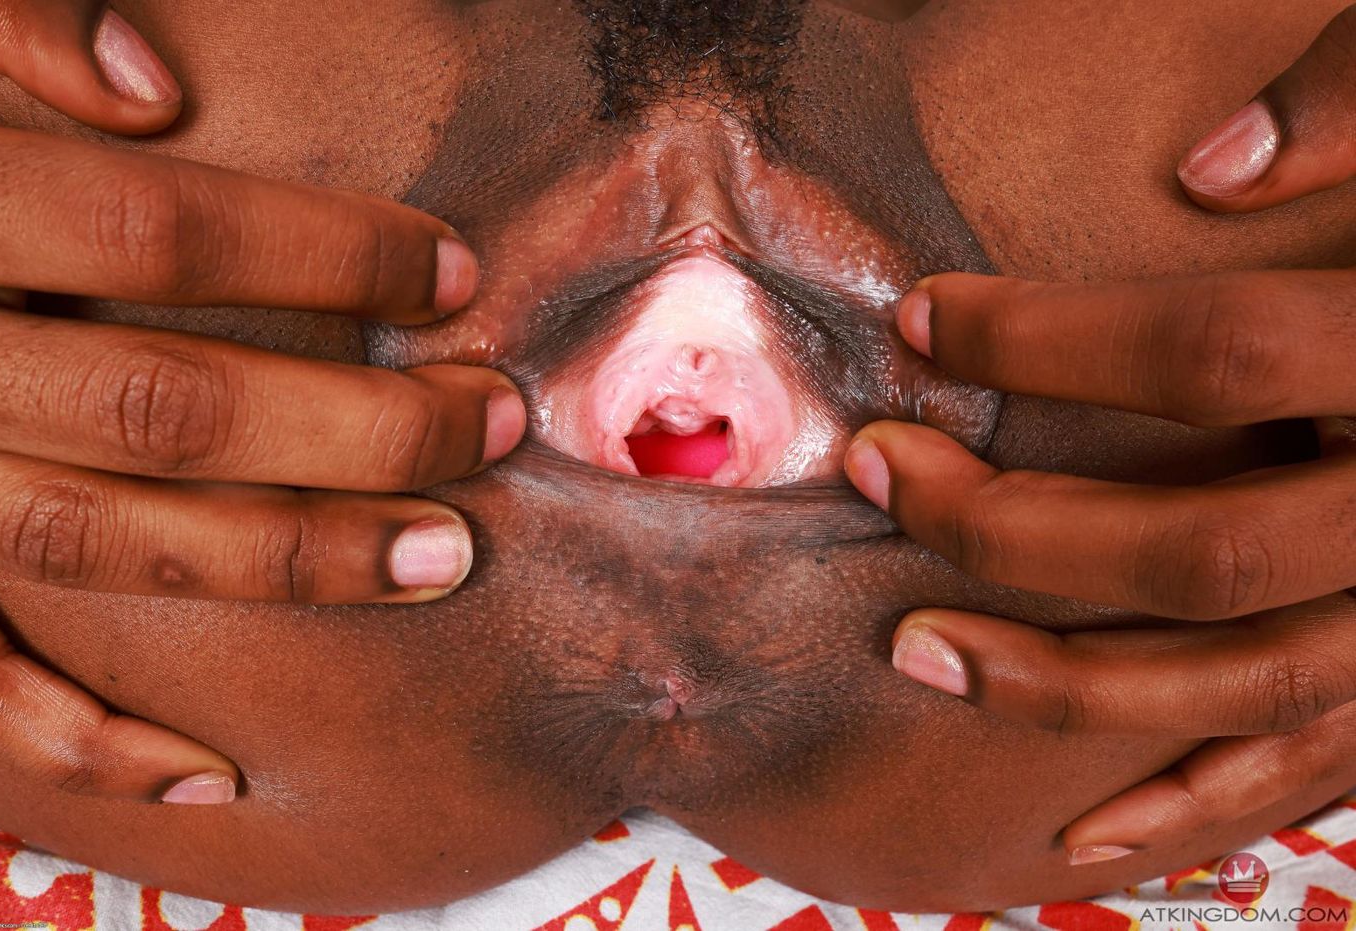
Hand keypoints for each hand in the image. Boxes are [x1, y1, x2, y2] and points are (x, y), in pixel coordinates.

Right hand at [0, 4, 523, 803]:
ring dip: (286, 562)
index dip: (325, 251)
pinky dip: (76, 741)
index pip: (154, 235)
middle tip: (497, 420)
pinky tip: (210, 775)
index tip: (456, 269)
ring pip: (100, 545)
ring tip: (444, 558)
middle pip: (165, 407)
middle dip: (357, 424)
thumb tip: (153, 87)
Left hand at [844, 4, 1355, 864]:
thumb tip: (1209, 160)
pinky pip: (1310, 767)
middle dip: (1010, 522)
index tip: (920, 318)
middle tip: (877, 471)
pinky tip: (1080, 838)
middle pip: (1196, 545)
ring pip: (1236, 682)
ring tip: (913, 649)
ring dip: (1059, 683)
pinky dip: (1195, 806)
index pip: (1213, 351)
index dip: (1046, 337)